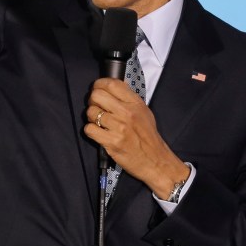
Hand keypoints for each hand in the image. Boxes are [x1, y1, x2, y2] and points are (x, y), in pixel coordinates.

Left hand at [84, 78, 188, 198]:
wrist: (155, 161)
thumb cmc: (148, 137)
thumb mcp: (144, 112)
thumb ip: (128, 99)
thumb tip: (111, 88)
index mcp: (135, 103)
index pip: (111, 84)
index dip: (99, 84)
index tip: (98, 89)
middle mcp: (127, 113)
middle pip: (97, 95)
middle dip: (93, 101)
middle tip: (97, 108)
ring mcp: (119, 127)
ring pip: (91, 112)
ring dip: (92, 118)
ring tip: (100, 123)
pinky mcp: (111, 142)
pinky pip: (89, 129)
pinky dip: (91, 131)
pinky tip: (99, 133)